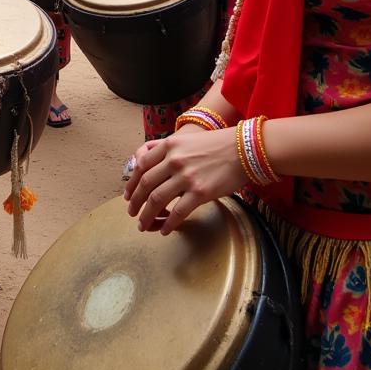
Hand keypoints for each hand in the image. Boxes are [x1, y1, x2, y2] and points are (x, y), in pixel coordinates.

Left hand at [122, 128, 245, 234]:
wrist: (243, 150)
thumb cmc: (215, 145)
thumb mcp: (186, 139)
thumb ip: (166, 148)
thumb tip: (145, 158)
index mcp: (169, 146)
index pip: (141, 165)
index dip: (132, 182)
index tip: (127, 194)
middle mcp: (174, 160)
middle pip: (146, 183)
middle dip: (135, 201)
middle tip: (131, 212)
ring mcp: (186, 177)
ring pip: (157, 200)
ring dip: (146, 216)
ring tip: (142, 225)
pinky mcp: (200, 192)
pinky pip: (178, 212)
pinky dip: (169, 223)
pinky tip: (165, 230)